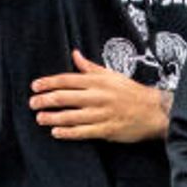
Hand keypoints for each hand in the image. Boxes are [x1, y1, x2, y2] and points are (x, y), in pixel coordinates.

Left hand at [30, 53, 172, 143]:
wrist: (154, 111)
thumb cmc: (131, 91)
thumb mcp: (111, 75)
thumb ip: (90, 67)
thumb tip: (75, 54)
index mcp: (98, 81)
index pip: (67, 79)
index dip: (49, 82)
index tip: (35, 86)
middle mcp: (98, 96)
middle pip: (65, 97)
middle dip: (46, 100)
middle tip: (32, 103)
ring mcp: (102, 114)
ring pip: (71, 116)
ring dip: (53, 117)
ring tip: (40, 118)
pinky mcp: (107, 130)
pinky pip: (83, 132)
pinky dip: (68, 133)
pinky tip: (56, 133)